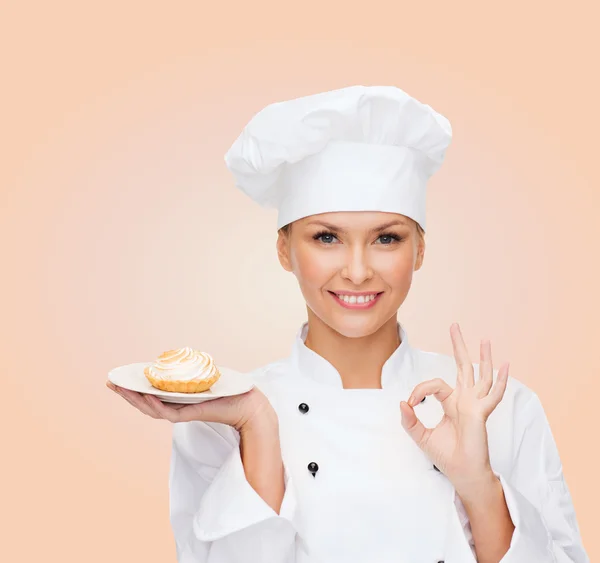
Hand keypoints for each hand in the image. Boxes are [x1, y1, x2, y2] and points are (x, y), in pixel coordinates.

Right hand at [106, 381, 275, 431]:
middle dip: (127, 394)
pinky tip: (146, 396)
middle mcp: (176, 407)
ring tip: (121, 389)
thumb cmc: (228, 389)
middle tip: (111, 383)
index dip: (133, 389)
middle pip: (145, 402)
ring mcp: (182, 412)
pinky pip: (168, 413)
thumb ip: (191, 369)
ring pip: (152, 409)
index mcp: (177, 398)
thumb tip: (180, 355)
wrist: (247, 403)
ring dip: (135, 399)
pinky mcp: (190, 415)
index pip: (150, 394)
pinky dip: (155, 405)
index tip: (117, 380)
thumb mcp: (204, 375)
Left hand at [399, 323, 508, 497]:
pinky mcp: (481, 414)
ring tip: (484, 339)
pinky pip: (493, 395)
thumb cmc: (446, 456)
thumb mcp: (421, 436)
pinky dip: (501, 381)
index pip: (435, 384)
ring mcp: (475, 405)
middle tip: (455, 325)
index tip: (411, 403)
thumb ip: (409, 420)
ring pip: (481, 375)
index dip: (420, 389)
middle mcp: (465, 400)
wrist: (462, 474)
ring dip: (483, 357)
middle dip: (459, 346)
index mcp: (452, 403)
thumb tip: (401, 403)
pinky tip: (506, 366)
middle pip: (463, 367)